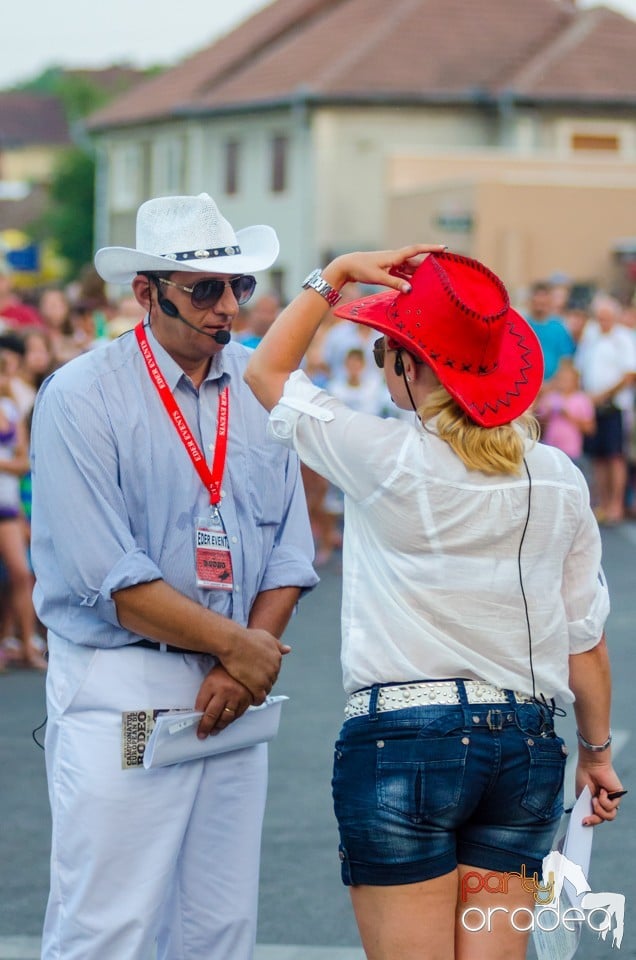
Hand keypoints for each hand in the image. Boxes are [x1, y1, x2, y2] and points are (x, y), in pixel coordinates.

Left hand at [194, 664, 251, 737]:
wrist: (244, 661)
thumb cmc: (225, 670)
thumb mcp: (210, 679)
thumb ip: (204, 696)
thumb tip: (200, 712)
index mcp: (212, 684)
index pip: (202, 706)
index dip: (199, 719)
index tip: (197, 728)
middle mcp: (225, 692)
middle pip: (213, 715)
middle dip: (207, 727)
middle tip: (203, 734)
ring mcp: (237, 696)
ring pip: (227, 717)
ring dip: (220, 726)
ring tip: (214, 731)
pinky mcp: (248, 699)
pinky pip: (238, 714)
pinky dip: (231, 720)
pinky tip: (227, 722)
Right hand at [219, 627, 289, 704]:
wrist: (233, 642)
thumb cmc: (246, 637)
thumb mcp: (265, 637)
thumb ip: (277, 645)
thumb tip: (288, 649)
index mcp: (277, 657)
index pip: (274, 670)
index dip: (264, 672)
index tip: (256, 672)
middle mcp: (275, 668)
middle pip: (271, 680)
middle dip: (262, 681)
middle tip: (251, 681)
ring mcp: (267, 678)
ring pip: (266, 690)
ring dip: (259, 691)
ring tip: (249, 690)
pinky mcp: (257, 686)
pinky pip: (260, 698)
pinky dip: (256, 700)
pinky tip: (250, 699)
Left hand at [323, 244, 446, 294]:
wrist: (347, 266)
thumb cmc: (361, 269)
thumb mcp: (379, 277)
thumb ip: (395, 283)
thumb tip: (410, 290)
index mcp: (395, 256)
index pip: (417, 250)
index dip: (431, 249)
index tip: (444, 248)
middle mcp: (395, 258)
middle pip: (416, 261)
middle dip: (429, 264)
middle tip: (443, 268)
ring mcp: (391, 264)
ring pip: (409, 268)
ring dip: (419, 273)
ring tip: (431, 280)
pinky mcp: (387, 270)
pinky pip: (402, 274)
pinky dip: (408, 279)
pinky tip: (413, 286)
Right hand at [575, 757, 623, 825]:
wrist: (590, 765)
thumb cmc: (584, 776)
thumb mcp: (581, 797)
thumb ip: (585, 808)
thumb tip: (586, 820)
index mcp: (595, 802)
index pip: (596, 817)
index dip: (591, 822)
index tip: (583, 823)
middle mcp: (604, 802)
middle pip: (603, 819)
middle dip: (594, 820)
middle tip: (586, 820)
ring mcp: (611, 799)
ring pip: (609, 816)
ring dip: (599, 810)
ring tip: (594, 799)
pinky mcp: (618, 796)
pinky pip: (611, 807)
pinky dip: (604, 800)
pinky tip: (602, 790)